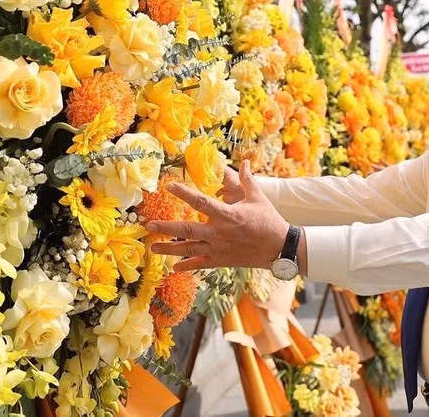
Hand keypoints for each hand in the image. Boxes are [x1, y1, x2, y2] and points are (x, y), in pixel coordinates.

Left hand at [148, 160, 289, 271]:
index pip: (201, 201)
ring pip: (189, 248)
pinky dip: (186, 266)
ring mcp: (218, 248)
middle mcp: (219, 232)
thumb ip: (246, 180)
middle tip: (149, 225)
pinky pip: (200, 263)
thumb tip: (244, 161)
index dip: (184, 193)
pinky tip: (173, 267)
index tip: (169, 186)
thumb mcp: (257, 197)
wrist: (279, 248)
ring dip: (170, 248)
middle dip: (166, 227)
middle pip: (187, 229)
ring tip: (153, 247)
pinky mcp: (221, 260)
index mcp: (227, 215)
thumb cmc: (268, 220)